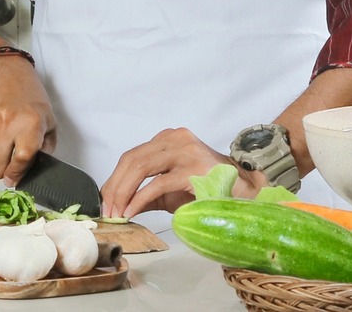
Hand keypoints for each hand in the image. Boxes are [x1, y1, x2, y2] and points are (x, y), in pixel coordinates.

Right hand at [0, 56, 56, 186]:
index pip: (21, 161)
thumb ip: (46, 146)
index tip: (15, 179)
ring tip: (2, 143)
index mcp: (29, 124)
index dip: (17, 174)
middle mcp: (5, 125)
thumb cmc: (27, 94)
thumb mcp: (48, 118)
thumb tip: (35, 169)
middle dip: (4, 172)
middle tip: (9, 163)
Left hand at [100, 128, 265, 218]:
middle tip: (106, 210)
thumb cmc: (210, 189)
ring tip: (116, 213)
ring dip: (123, 193)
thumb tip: (119, 204)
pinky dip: (140, 199)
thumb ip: (147, 192)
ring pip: (140, 167)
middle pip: (132, 159)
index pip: (132, 155)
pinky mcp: (193, 169)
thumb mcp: (172, 189)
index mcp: (169, 139)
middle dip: (114, 187)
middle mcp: (176, 139)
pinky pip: (157, 184)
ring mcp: (185, 152)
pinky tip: (132, 212)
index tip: (104, 200)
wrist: (246, 194)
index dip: (114, 178)